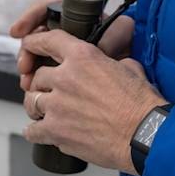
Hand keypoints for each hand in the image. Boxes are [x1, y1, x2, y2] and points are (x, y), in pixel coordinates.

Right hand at [9, 0, 134, 90]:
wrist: (130, 75)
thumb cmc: (125, 47)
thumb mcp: (119, 35)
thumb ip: (108, 36)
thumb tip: (98, 45)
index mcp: (75, 15)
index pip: (46, 9)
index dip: (29, 18)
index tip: (18, 32)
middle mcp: (64, 30)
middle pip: (35, 35)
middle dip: (26, 50)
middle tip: (24, 66)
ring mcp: (59, 50)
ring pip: (34, 55)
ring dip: (27, 67)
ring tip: (27, 82)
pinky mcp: (57, 68)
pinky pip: (39, 71)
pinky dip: (34, 79)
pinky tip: (32, 89)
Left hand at [20, 29, 165, 174]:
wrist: (145, 135)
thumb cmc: (141, 105)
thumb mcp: (129, 68)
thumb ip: (110, 62)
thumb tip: (110, 65)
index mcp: (83, 57)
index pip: (47, 40)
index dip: (34, 43)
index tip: (29, 47)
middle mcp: (66, 78)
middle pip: (37, 76)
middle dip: (42, 85)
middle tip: (51, 93)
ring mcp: (58, 106)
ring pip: (31, 101)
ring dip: (37, 107)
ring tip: (46, 114)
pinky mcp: (56, 131)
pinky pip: (32, 130)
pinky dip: (35, 131)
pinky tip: (41, 132)